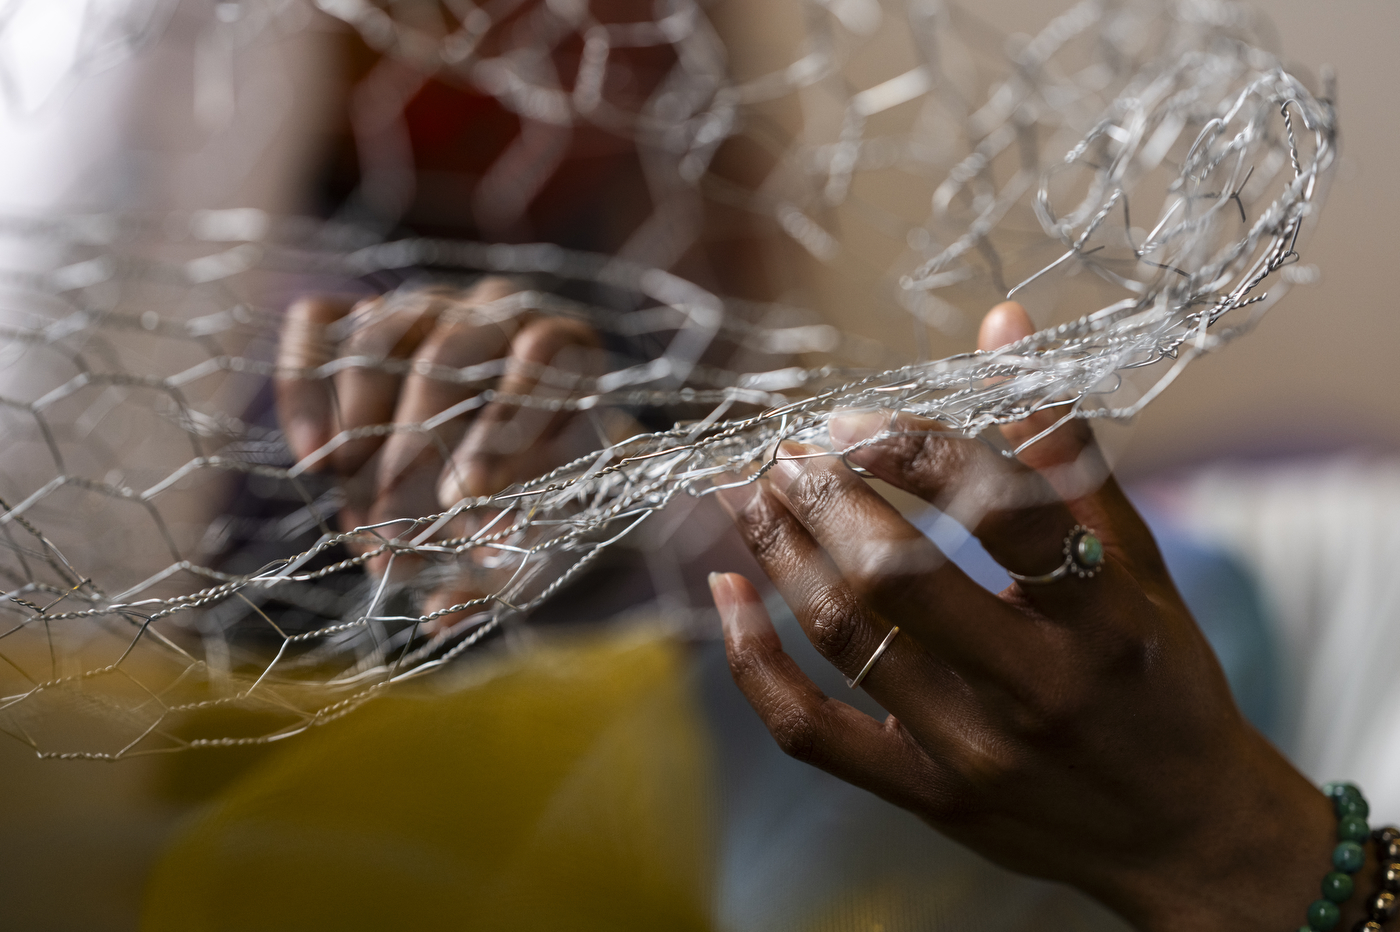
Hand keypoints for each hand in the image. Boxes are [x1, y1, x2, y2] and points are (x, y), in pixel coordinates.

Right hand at [275, 278, 605, 624]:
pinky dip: (305, 387)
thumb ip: (504, 572)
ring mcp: (426, 305)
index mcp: (565, 352)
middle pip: (454, 347)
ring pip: (384, 331)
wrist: (503, 470)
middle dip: (419, 440)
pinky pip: (319, 323)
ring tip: (354, 497)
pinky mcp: (357, 313)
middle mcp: (497, 312)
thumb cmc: (539, 506)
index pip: (544, 355)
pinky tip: (316, 461)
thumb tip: (442, 611)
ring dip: (362, 419)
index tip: (467, 497)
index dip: (505, 425)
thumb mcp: (540, 544)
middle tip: (397, 524)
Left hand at [709, 302, 1353, 930]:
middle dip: (825, 497)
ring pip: (844, 638)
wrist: (1183, 832)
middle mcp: (1036, 692)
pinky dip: (752, 659)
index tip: (858, 420)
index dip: (919, 453)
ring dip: (779, 549)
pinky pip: (809, 730)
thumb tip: (1000, 325)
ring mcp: (973, 755)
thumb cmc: (1160, 680)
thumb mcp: (1138, 565)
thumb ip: (1062, 453)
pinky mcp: (926, 797)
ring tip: (750, 488)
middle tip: (790, 448)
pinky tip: (726, 588)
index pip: (1003, 514)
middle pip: (897, 579)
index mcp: (1104, 622)